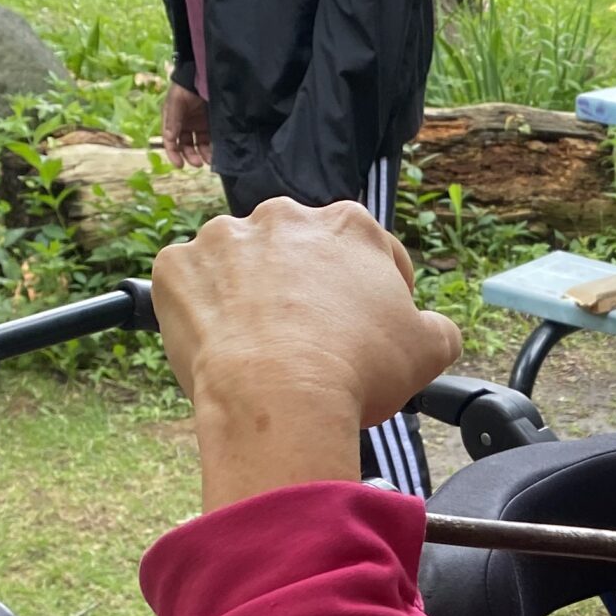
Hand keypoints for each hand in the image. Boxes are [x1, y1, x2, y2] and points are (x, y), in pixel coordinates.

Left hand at [151, 198, 459, 509]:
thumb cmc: (358, 370)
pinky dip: (201, 312)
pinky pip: (189, 287)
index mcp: (350, 226)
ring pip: (240, 266)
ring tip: (261, 350)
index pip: (371, 252)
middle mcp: (285, 217)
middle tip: (311, 342)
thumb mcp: (429, 350)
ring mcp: (223, 237)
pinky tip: (222, 348)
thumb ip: (438, 328)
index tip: (368, 331)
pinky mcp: (176, 266)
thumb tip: (434, 329)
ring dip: (250, 296)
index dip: (376, 296)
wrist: (280, 399)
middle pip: (299, 253)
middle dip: (306, 290)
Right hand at [161, 81, 209, 166]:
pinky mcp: (211, 124)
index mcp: (172, 120)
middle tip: (197, 163)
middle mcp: (185, 125)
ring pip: (199, 145)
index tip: (179, 165)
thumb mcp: (176, 102)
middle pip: (186, 145)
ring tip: (208, 160)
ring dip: (202, 154)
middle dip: (190, 155)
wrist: (203, 75)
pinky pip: (211, 140)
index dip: (173, 153)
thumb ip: (172, 121)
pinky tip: (216, 153)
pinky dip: (212, 148)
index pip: (171, 141)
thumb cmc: (185, 87)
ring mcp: (198, 125)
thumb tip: (170, 140)